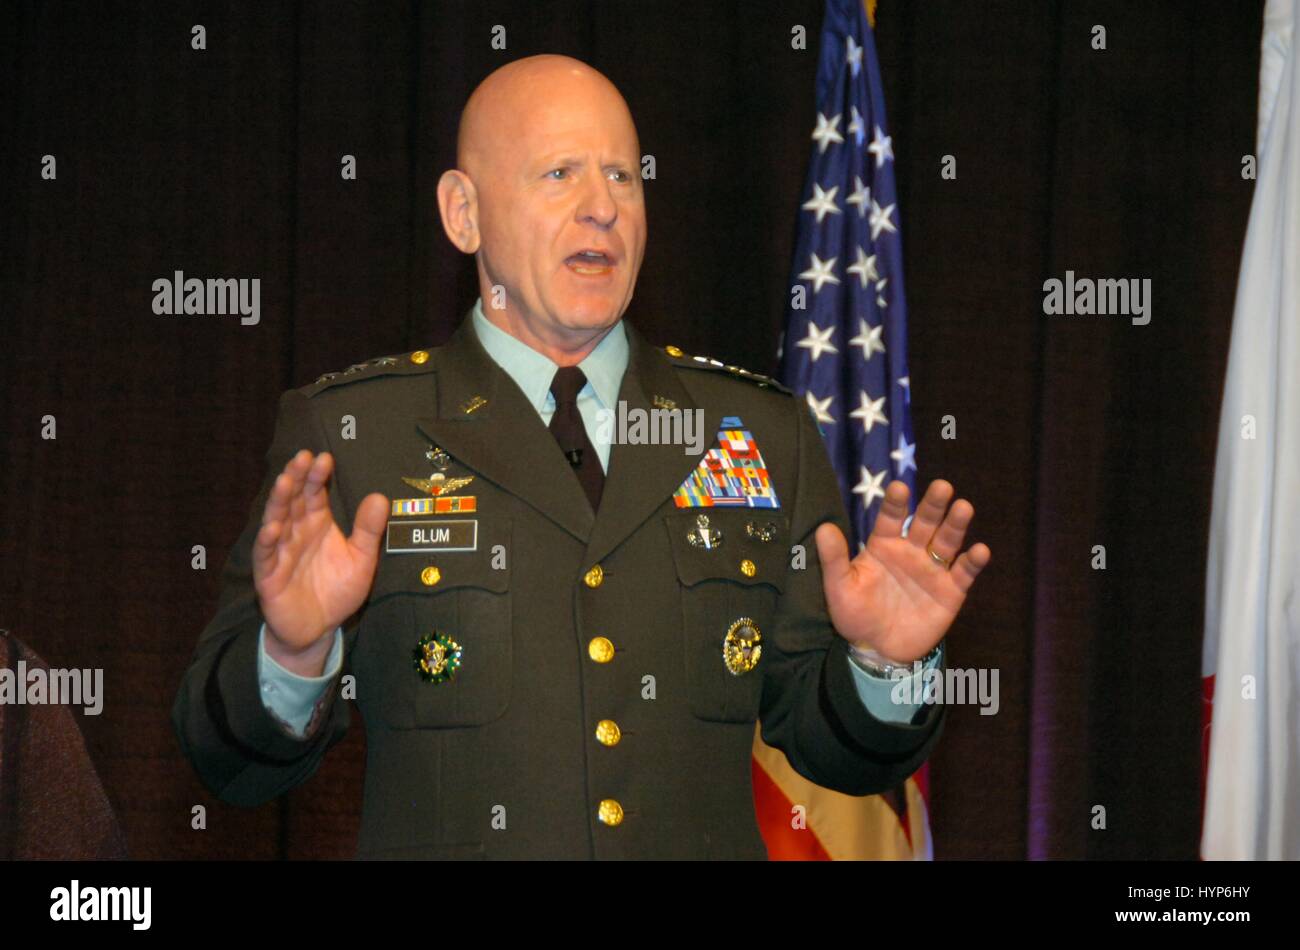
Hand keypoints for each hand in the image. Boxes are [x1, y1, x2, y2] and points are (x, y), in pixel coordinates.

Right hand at [253, 450, 388, 674]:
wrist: (319, 628)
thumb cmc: (337, 589)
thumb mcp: (362, 559)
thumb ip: (369, 530)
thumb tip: (380, 497)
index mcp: (317, 523)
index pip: (315, 493)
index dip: (318, 476)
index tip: (325, 458)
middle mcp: (296, 531)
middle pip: (294, 499)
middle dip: (297, 478)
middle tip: (302, 457)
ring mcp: (280, 551)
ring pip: (277, 520)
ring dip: (280, 501)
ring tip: (285, 482)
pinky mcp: (269, 575)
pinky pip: (266, 555)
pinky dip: (268, 541)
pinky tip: (273, 527)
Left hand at [815, 479, 989, 663]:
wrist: (877, 650)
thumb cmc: (855, 614)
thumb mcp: (839, 587)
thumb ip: (834, 559)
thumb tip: (823, 528)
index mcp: (884, 546)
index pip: (891, 519)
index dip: (896, 504)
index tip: (900, 486)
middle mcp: (911, 552)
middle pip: (925, 524)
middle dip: (933, 505)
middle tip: (942, 486)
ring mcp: (933, 570)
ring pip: (947, 542)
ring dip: (956, 525)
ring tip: (963, 507)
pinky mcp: (951, 592)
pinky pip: (964, 573)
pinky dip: (973, 562)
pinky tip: (980, 550)